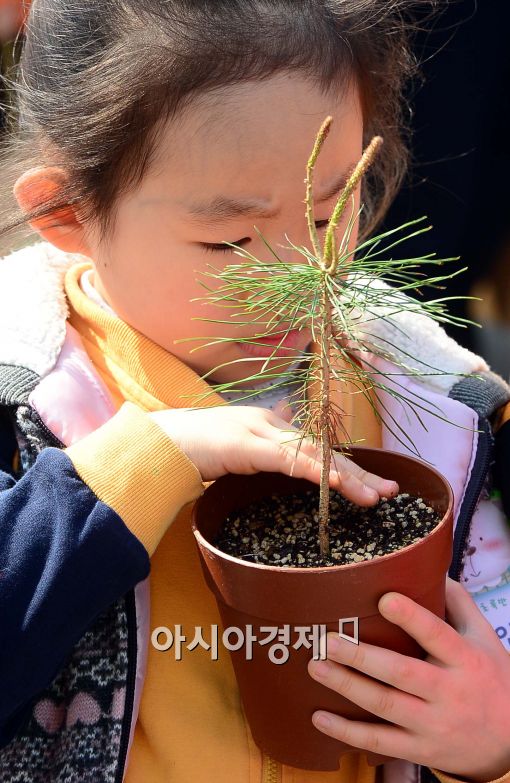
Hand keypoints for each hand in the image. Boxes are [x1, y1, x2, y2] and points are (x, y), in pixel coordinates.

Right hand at [149, 405, 397, 505]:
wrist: (160, 442)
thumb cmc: (193, 447)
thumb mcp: (234, 445)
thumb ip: (261, 446)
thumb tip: (287, 445)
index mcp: (269, 426)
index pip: (315, 447)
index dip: (345, 465)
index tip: (372, 483)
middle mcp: (271, 424)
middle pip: (324, 449)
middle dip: (359, 471)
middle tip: (391, 490)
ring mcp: (261, 431)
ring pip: (314, 455)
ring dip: (348, 476)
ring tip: (376, 495)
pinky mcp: (249, 444)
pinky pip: (291, 460)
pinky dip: (318, 472)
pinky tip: (339, 484)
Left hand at [308, 577, 509, 780]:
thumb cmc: (492, 679)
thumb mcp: (484, 639)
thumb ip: (459, 603)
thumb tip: (430, 568)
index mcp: (465, 659)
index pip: (437, 635)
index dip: (412, 618)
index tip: (384, 599)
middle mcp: (449, 693)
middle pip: (401, 673)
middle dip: (361, 657)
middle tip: (327, 640)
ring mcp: (433, 725)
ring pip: (385, 706)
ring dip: (347, 686)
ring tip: (315, 667)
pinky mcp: (421, 750)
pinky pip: (380, 743)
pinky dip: (348, 733)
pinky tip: (319, 717)